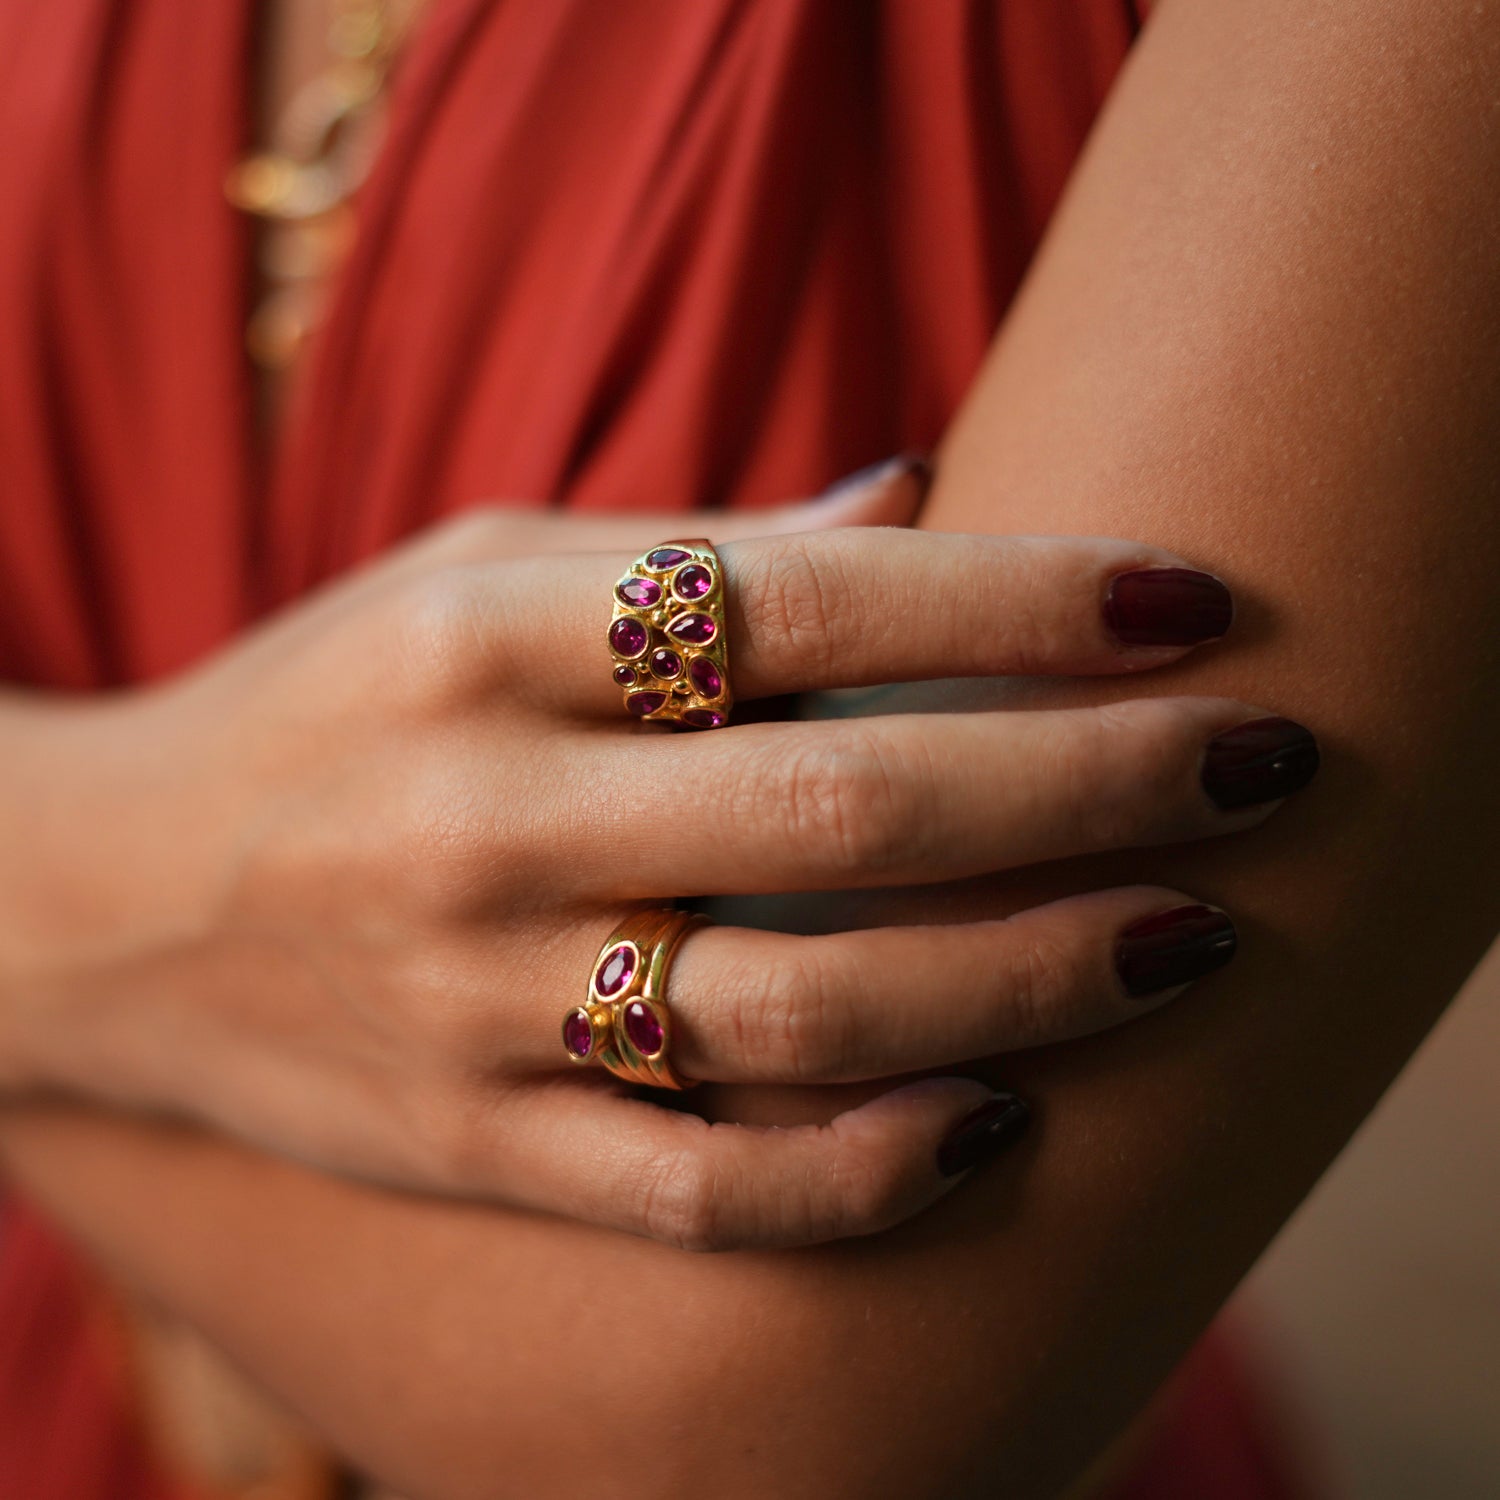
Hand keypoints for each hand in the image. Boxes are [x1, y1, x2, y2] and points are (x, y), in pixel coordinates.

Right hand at [2, 465, 1314, 1249]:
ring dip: (1025, 984)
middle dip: (1085, 788)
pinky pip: (695, 1192)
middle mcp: (482, 820)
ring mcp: (472, 1003)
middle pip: (844, 812)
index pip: (804, 602)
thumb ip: (687, 546)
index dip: (1020, 598)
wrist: (85, 905)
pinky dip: (864, 1173)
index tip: (1188, 597)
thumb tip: (929, 499)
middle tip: (1260, 765)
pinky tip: (1000, 1124)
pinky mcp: (467, 1145)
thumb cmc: (324, 702)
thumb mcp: (465, 570)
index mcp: (484, 638)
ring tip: (1190, 939)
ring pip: (799, 1016)